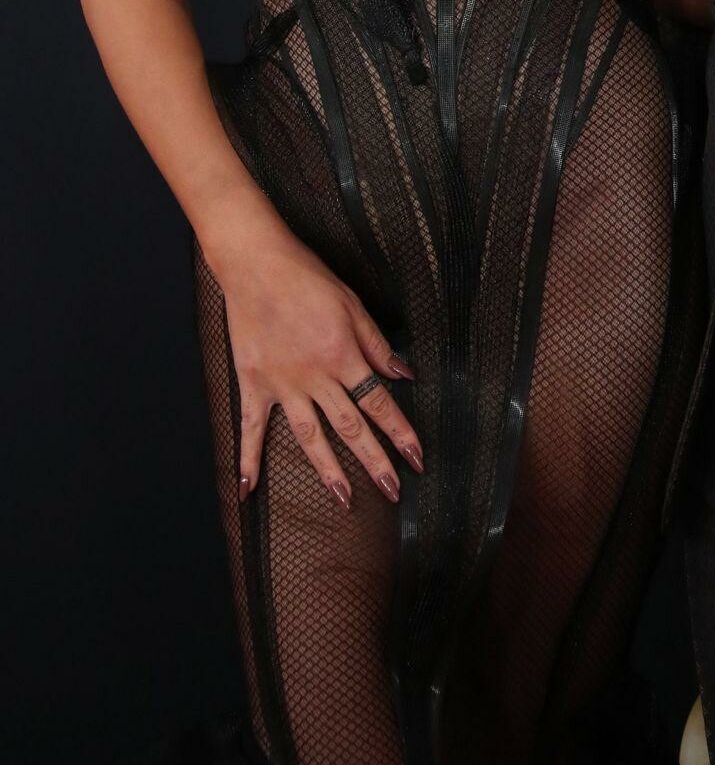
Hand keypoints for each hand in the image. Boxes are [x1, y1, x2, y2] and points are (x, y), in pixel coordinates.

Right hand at [216, 219, 423, 511]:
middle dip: (375, 461)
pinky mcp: (253, 383)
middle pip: (351, 428)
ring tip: (344, 499)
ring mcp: (283, 384)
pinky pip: (252, 428)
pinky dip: (248, 458)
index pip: (379, 404)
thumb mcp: (352, 304)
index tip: (417, 458)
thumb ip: (376, 344)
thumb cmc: (307, 278)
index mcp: (343, 356)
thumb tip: (404, 374)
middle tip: (393, 491)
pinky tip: (247, 488)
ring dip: (328, 471)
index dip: (400, 433)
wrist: (256, 264)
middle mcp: (316, 377)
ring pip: (310, 437)